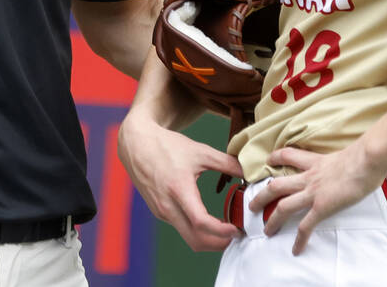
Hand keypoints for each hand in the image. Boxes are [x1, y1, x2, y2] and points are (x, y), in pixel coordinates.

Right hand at [117, 112, 241, 251]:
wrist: (137, 143)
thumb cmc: (167, 146)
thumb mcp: (199, 151)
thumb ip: (226, 163)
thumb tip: (250, 172)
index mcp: (178, 189)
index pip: (201, 222)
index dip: (221, 231)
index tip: (237, 229)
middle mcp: (167, 205)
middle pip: (195, 239)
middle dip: (219, 243)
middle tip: (236, 234)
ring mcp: (161, 211)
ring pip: (188, 237)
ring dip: (208, 239)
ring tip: (226, 229)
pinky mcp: (159, 211)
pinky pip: (180, 228)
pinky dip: (197, 231)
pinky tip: (208, 221)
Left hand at [252, 144, 383, 255]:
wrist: (365, 160)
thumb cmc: (364, 156)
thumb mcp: (348, 154)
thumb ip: (347, 159)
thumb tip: (361, 159)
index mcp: (315, 162)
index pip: (289, 155)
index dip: (276, 158)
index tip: (268, 161)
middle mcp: (309, 177)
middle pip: (276, 185)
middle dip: (261, 197)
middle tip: (253, 206)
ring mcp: (313, 193)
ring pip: (283, 206)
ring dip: (272, 220)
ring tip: (266, 230)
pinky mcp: (322, 207)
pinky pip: (306, 226)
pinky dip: (300, 239)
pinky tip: (296, 249)